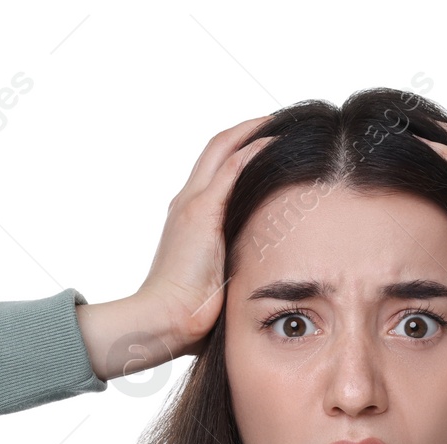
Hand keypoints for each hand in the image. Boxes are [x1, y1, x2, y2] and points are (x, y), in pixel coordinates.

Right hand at [135, 114, 275, 355]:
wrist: (163, 320)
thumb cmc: (189, 314)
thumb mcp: (215, 280)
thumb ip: (232, 264)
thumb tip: (260, 273)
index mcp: (188, 217)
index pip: (214, 170)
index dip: (239, 150)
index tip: (267, 142)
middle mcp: (186, 202)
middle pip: (216, 148)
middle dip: (247, 130)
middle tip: (279, 120)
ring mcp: (192, 204)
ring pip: (222, 149)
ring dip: (253, 131)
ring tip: (282, 121)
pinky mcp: (201, 212)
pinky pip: (230, 168)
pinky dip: (253, 150)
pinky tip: (276, 141)